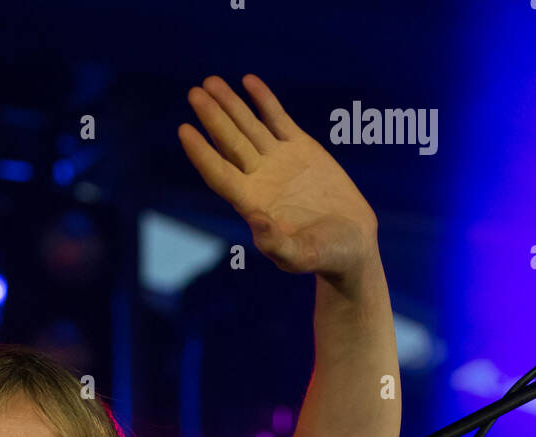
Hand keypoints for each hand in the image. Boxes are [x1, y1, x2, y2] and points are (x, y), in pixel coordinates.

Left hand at [178, 74, 378, 281]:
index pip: (219, 173)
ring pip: (249, 126)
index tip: (184, 131)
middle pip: (229, 143)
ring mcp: (279, 161)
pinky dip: (264, 100)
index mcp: (253, 203)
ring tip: (210, 82)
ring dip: (230, 104)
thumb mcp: (299, 256)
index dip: (201, 153)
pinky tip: (248, 82)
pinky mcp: (301, 148)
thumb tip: (254, 219)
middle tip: (194, 94)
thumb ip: (275, 244)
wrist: (351, 244)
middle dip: (212, 118)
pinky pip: (278, 119)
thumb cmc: (323, 256)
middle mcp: (260, 179)